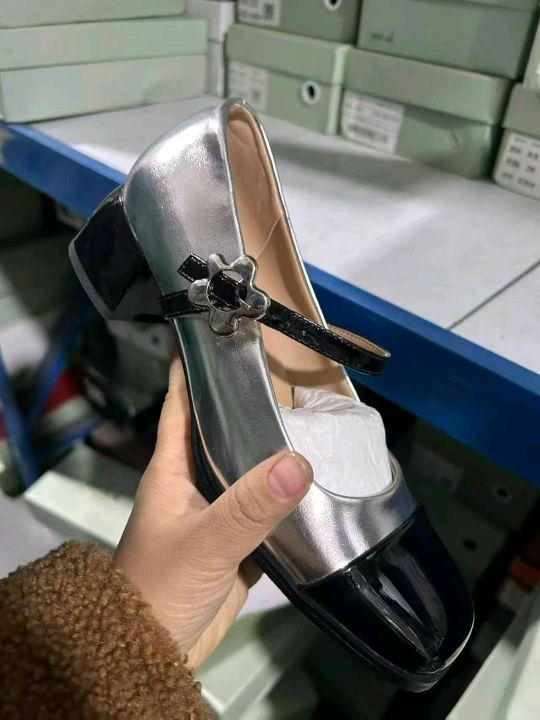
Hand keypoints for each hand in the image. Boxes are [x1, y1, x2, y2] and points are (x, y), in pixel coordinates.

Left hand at [114, 355, 312, 667]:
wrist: (156, 651)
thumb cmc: (162, 586)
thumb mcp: (204, 542)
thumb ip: (250, 506)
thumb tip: (300, 461)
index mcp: (171, 470)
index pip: (181, 406)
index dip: (194, 372)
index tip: (221, 338)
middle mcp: (193, 483)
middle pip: (222, 433)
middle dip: (250, 407)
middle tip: (291, 378)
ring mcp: (217, 513)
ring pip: (247, 471)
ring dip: (273, 452)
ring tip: (313, 421)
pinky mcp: (237, 542)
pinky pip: (265, 510)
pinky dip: (286, 498)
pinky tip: (316, 483)